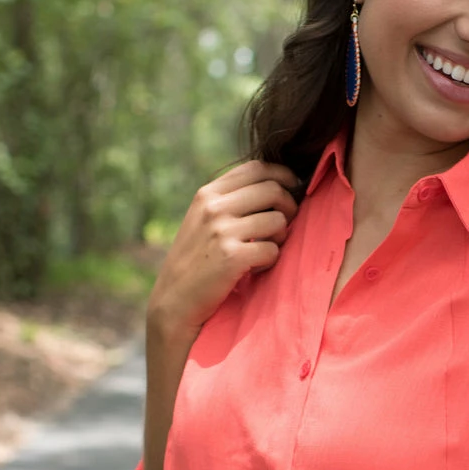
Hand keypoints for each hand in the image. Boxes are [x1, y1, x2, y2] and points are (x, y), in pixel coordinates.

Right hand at [147, 159, 301, 339]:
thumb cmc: (195, 261)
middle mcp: (214, 207)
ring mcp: (222, 231)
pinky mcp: (232, 257)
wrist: (174, 300)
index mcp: (208, 194)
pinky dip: (270, 262)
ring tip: (263, 252)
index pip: (256, 168)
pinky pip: (273, 250)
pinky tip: (254, 269)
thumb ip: (230, 200)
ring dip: (279, 238)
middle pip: (273, 190)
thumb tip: (275, 186)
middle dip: (290, 207)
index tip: (294, 187)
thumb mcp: (203, 220)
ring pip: (277, 221)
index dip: (283, 175)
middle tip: (285, 225)